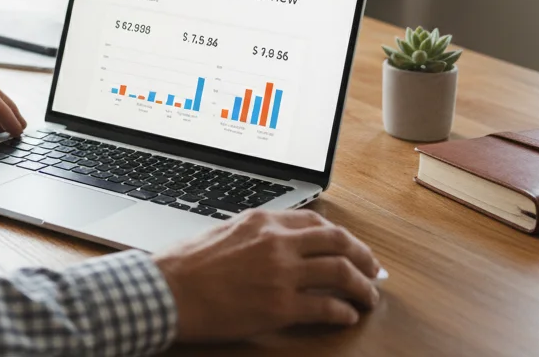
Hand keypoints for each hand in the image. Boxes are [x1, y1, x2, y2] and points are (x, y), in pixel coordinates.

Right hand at [155, 209, 380, 341]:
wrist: (166, 291)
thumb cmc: (185, 265)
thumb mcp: (224, 232)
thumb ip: (255, 234)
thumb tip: (279, 243)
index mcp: (263, 221)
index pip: (317, 223)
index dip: (342, 238)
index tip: (351, 249)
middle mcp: (277, 242)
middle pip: (339, 242)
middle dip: (363, 257)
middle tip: (372, 271)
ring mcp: (281, 274)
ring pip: (341, 273)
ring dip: (363, 287)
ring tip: (368, 297)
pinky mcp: (280, 306)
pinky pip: (326, 307)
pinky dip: (344, 312)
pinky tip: (347, 316)